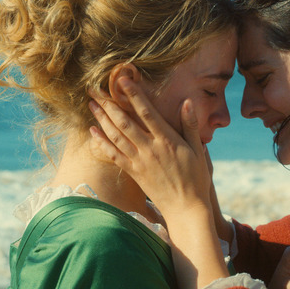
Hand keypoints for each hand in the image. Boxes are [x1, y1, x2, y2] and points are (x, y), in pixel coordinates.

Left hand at [89, 77, 228, 288]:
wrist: (186, 208)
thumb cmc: (195, 179)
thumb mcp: (198, 150)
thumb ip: (190, 126)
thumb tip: (187, 102)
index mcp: (167, 140)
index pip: (147, 112)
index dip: (134, 95)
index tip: (123, 80)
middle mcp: (150, 148)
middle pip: (125, 122)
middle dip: (109, 104)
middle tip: (94, 88)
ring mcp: (140, 161)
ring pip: (116, 136)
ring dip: (102, 119)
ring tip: (91, 104)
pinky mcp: (133, 173)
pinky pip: (114, 155)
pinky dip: (102, 142)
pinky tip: (93, 132)